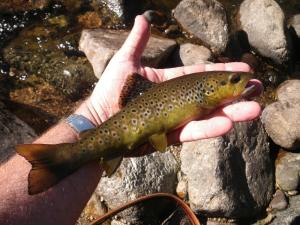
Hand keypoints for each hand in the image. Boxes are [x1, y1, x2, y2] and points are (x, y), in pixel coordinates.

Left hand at [76, 15, 261, 144]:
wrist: (100, 120)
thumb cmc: (111, 90)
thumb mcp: (124, 62)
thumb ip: (137, 43)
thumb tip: (143, 18)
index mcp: (170, 82)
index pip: (201, 74)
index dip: (221, 72)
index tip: (243, 68)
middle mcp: (177, 100)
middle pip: (210, 95)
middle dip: (235, 93)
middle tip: (257, 89)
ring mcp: (175, 118)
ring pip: (207, 115)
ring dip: (231, 112)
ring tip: (253, 110)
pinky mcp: (170, 136)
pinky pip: (192, 132)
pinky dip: (208, 128)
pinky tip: (228, 124)